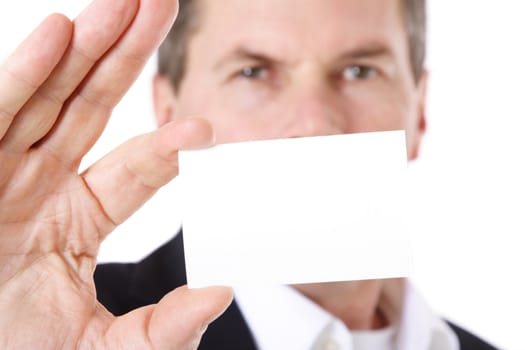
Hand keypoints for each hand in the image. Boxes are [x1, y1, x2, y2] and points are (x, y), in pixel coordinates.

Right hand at [0, 0, 231, 348]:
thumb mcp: (102, 348)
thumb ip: (162, 328)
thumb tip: (220, 296)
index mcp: (77, 219)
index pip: (132, 172)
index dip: (166, 148)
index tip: (205, 132)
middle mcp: (40, 185)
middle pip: (91, 110)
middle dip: (125, 58)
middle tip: (160, 8)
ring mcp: (0, 173)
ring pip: (49, 98)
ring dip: (85, 48)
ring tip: (122, 4)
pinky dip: (24, 75)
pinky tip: (59, 34)